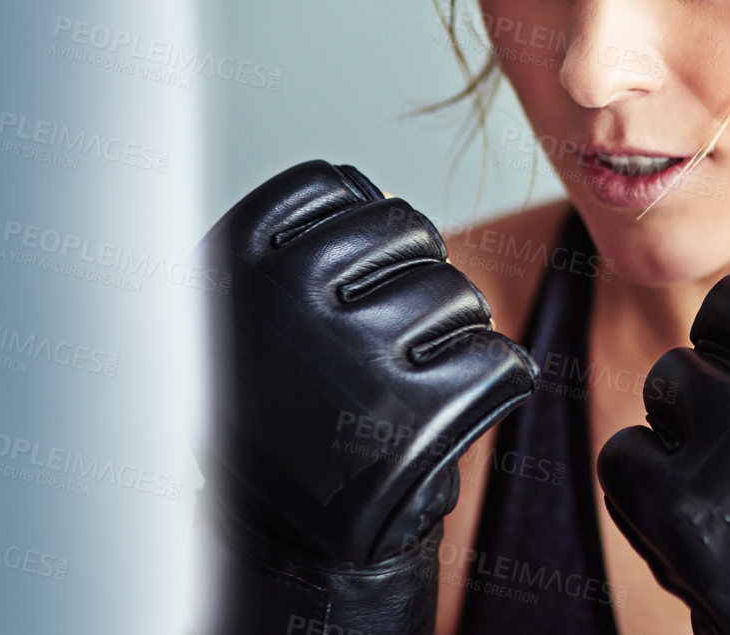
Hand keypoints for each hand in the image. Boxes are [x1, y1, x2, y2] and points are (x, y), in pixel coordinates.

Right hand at [199, 159, 538, 633]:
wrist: (279, 545)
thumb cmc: (275, 411)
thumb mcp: (246, 311)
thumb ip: (300, 239)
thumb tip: (376, 189)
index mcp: (228, 259)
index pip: (333, 184)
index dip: (356, 235)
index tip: (338, 289)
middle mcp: (282, 298)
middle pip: (409, 230)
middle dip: (414, 281)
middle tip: (380, 347)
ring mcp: (350, 355)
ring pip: (460, 297)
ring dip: (453, 338)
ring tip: (402, 388)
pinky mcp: (414, 417)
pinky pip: (501, 362)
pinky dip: (494, 386)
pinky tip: (448, 414)